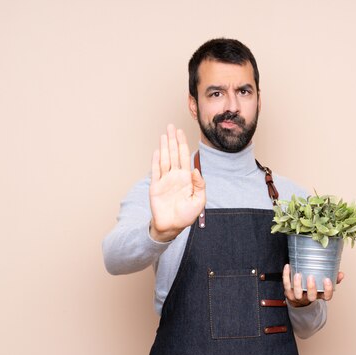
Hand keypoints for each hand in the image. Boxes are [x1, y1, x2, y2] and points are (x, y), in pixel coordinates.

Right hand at [149, 124, 205, 241]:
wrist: (172, 227)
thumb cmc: (187, 215)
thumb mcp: (199, 201)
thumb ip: (200, 185)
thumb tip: (195, 169)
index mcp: (186, 178)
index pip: (184, 157)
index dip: (183, 144)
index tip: (181, 132)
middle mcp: (175, 176)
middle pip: (173, 154)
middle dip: (173, 140)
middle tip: (171, 126)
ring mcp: (165, 181)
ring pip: (164, 159)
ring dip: (164, 147)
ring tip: (164, 134)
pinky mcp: (155, 187)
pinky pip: (155, 171)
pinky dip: (155, 161)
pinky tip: (157, 150)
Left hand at [283, 264, 344, 307]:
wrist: (298, 299)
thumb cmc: (314, 288)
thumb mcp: (324, 284)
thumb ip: (334, 279)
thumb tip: (341, 274)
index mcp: (319, 295)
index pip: (326, 297)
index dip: (327, 290)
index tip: (327, 280)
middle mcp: (309, 297)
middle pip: (311, 297)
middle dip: (311, 288)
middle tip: (311, 277)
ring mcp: (298, 296)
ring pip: (297, 293)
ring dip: (297, 284)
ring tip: (298, 274)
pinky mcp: (288, 292)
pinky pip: (286, 284)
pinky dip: (286, 275)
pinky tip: (288, 266)